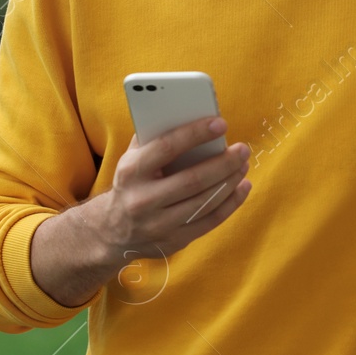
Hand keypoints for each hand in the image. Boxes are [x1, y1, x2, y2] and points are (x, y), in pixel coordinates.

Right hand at [30, 117, 249, 306]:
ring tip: (243, 165)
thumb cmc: (131, 183)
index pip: (167, 147)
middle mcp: (143, 199)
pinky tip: (242, 187)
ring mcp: (158, 224)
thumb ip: (154, 136)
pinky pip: (210, 221)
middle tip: (243, 149)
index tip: (221, 123)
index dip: (196, 133)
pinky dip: (231, 203)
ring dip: (230, 182)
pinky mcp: (173, 241)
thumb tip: (190, 114)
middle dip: (223, 163)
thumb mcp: (131, 158)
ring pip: (204, 202)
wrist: (112, 230)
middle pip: (193, 180)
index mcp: (132, 171)